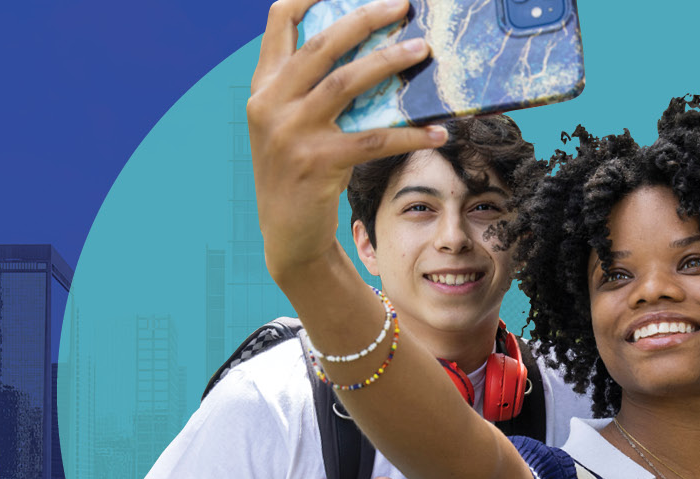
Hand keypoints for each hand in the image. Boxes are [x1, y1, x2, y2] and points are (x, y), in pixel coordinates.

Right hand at [248, 0, 444, 280]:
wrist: (286, 235)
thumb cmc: (298, 172)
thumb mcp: (289, 124)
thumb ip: (309, 88)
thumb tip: (370, 49)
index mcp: (263, 87)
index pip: (279, 22)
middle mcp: (270, 104)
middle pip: (321, 44)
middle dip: (365, 19)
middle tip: (401, 6)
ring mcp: (291, 134)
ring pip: (346, 82)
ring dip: (389, 62)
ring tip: (423, 50)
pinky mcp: (317, 164)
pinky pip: (373, 139)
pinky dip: (409, 134)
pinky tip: (437, 131)